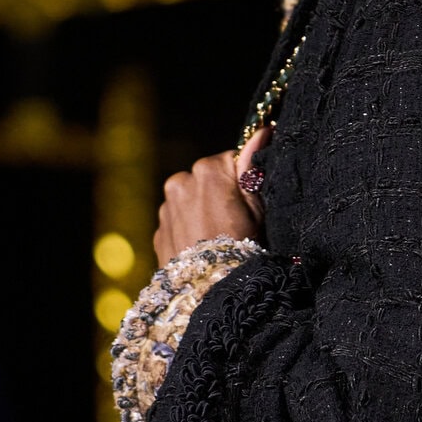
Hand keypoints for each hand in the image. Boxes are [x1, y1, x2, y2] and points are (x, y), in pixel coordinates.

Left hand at [153, 125, 269, 265]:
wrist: (209, 290)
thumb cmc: (242, 246)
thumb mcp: (257, 207)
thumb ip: (252, 166)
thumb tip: (262, 131)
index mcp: (207, 171)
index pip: (231, 160)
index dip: (244, 181)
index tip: (252, 203)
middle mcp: (180, 182)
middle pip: (208, 178)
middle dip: (221, 194)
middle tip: (238, 222)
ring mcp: (166, 207)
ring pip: (191, 200)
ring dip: (203, 211)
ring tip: (219, 237)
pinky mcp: (158, 230)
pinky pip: (179, 221)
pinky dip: (190, 229)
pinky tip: (205, 247)